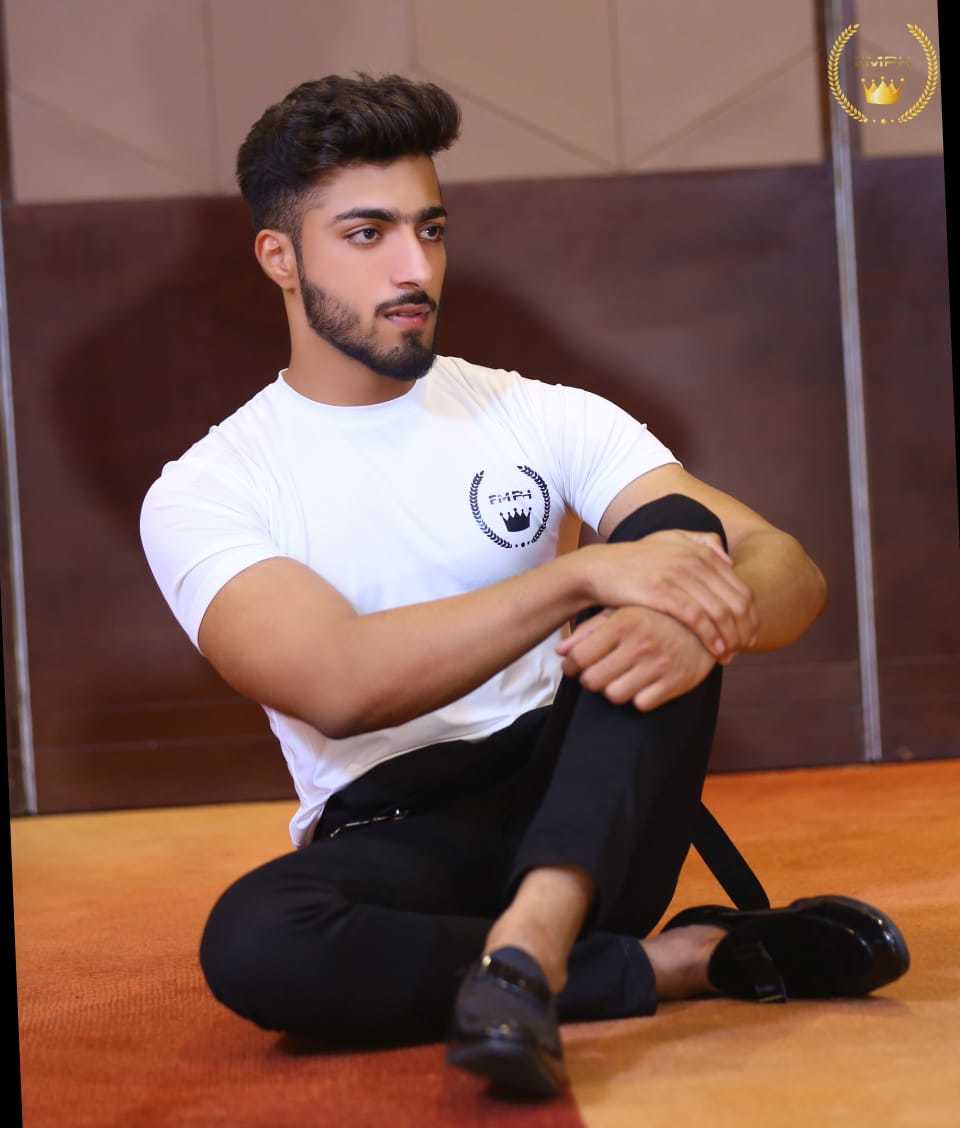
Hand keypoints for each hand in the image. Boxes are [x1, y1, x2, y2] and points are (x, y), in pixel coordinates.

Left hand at [555, 605, 716, 711]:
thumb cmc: (655, 614)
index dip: (573, 665)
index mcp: (623, 622)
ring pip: (614, 695)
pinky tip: (642, 683)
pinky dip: (638, 697)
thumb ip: (589, 630)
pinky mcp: (676, 683)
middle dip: (591, 679)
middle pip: (593, 680)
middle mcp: (640, 644)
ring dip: (612, 689)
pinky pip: (641, 704)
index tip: (576, 665)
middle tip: (598, 672)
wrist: (707, 620)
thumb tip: (561, 651)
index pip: (580, 657)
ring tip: (619, 677)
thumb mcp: (621, 611)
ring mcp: (658, 665)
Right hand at [580, 531, 757, 660]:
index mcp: (701, 552)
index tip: (750, 633)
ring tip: (731, 655)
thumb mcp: (669, 542)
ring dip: (731, 638)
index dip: (752, 614)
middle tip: (745, 647)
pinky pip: (698, 619)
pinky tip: (717, 652)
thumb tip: (728, 559)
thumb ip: (701, 543)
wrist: (599, 568)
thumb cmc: (635, 561)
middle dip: (745, 629)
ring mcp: (679, 576)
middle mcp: (695, 561)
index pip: (742, 587)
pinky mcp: (663, 593)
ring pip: (721, 612)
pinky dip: (712, 638)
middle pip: (737, 601)